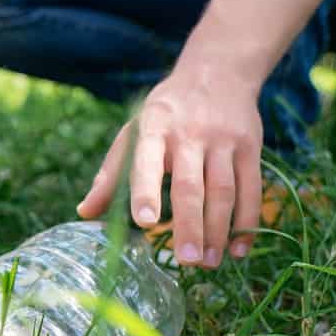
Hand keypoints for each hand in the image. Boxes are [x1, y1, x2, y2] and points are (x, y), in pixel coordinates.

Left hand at [77, 67, 264, 268]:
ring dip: (218, 231)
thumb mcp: (133, 132)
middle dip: (190, 226)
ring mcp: (224, 140)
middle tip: (187, 262)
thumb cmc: (165, 112)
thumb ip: (111, 173)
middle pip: (192, 185)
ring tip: (208, 263)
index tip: (144, 222)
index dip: (146, 191)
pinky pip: (251, 189)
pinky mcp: (251, 146)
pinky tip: (237, 250)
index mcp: (154, 129)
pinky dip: (246, 222)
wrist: (217, 71)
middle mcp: (190, 133)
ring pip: (224, 191)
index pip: (148, 161)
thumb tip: (84, 213)